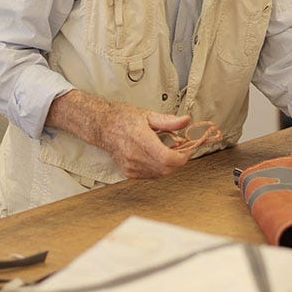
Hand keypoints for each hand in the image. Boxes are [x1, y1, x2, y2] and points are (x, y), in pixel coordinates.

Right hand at [46, 90, 222, 178]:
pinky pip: (151, 175)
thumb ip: (169, 121)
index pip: (168, 159)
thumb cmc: (124, 118)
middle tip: (183, 148)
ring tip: (170, 150)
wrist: (103, 127)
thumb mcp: (148, 115)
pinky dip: (160, 168)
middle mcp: (135, 156)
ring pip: (161, 174)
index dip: (183, 156)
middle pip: (167, 169)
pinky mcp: (129, 173)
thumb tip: (187, 121)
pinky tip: (158, 156)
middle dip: (179, 160)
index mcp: (141, 140)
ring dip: (170, 165)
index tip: (189, 147)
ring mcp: (131, 167)